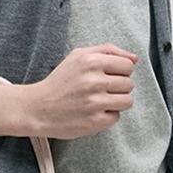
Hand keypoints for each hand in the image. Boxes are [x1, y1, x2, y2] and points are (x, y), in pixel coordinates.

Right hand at [23, 44, 137, 138]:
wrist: (37, 107)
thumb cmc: (59, 82)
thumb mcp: (79, 56)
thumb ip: (108, 51)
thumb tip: (134, 58)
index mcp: (90, 61)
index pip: (128, 65)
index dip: (120, 71)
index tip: (108, 76)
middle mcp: (93, 81)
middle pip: (129, 84)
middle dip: (118, 87)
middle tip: (101, 90)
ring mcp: (95, 102)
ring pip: (127, 101)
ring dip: (116, 102)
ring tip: (100, 101)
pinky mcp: (95, 121)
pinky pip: (116, 117)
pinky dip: (107, 115)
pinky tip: (93, 111)